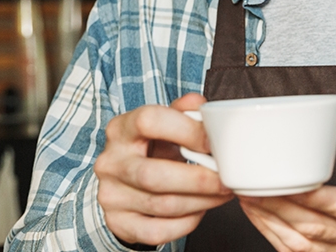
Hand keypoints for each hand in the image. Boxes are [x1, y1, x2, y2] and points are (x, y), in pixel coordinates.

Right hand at [94, 93, 233, 244]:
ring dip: (200, 201)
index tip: (213, 142)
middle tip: (225, 179)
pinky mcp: (118, 223)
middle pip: (153, 175)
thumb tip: (201, 104)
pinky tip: (199, 210)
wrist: (126, 181)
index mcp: (121, 128)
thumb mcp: (164, 124)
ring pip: (161, 205)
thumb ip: (183, 112)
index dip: (187, 130)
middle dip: (198, 179)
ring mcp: (110, 195)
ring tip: (221, 193)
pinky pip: (157, 231)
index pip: (150, 121)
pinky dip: (186, 223)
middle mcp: (110, 162)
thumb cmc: (152, 147)